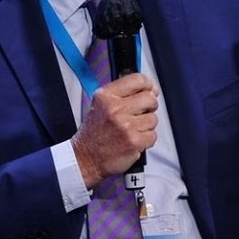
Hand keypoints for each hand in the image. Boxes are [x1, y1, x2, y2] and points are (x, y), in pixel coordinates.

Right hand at [71, 73, 158, 187]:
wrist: (85, 158)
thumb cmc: (94, 133)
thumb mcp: (100, 104)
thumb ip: (122, 94)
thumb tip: (150, 88)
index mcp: (106, 96)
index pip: (137, 80)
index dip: (148, 85)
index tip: (151, 90)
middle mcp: (116, 108)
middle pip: (150, 98)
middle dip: (149, 106)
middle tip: (140, 113)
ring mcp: (126, 126)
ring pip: (153, 118)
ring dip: (146, 126)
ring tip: (132, 130)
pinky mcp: (134, 141)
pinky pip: (152, 135)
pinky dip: (146, 140)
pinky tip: (133, 140)